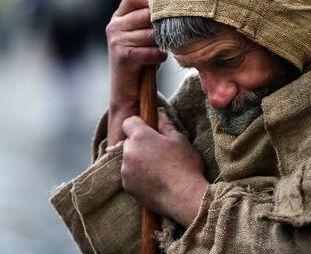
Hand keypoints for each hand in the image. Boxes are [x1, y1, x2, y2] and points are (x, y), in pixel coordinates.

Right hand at [106, 0, 165, 143]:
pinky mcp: (122, 55)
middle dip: (162, 25)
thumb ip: (152, 18)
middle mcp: (114, 25)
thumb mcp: (145, 33)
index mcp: (119, 16)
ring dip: (161, 44)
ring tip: (161, 49)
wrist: (128, 89)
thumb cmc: (142, 57)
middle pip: (146, 14)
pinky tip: (158, 60)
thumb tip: (176, 2)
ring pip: (151, 34)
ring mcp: (116, 40)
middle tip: (169, 34)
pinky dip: (159, 57)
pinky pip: (150, 51)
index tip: (168, 7)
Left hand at [121, 109, 207, 227]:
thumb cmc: (185, 166)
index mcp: (140, 136)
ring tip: (159, 169)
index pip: (129, 122)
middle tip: (159, 151)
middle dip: (140, 144)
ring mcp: (126, 170)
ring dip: (139, 160)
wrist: (185, 198)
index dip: (139, 124)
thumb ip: (165, 124)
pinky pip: (130, 175)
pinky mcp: (127, 186)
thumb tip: (159, 111)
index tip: (150, 130)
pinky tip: (155, 180)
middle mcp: (129, 152)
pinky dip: (138, 176)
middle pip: (129, 142)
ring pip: (129, 159)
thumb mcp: (179, 139)